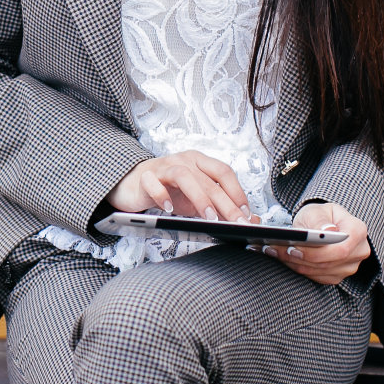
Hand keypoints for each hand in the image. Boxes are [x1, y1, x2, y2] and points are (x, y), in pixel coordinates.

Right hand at [108, 150, 251, 222]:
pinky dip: (162, 195)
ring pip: (184, 176)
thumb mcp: (196, 200)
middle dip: (225, 203)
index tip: (246, 213)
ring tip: (209, 217)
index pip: (223, 172)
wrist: (133, 184)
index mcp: (199, 162)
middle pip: (208, 179)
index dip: (237, 191)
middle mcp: (183, 160)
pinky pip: (153, 182)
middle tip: (236, 222)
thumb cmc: (168, 190)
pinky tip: (168, 209)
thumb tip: (251, 221)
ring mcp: (163, 167)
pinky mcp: (145, 177)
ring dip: (199, 196)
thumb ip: (219, 208)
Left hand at [262, 202, 370, 285]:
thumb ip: (320, 220)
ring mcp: (350, 266)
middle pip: (328, 262)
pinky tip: (284, 259)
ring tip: (273, 252)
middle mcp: (358, 251)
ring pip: (320, 271)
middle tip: (275, 250)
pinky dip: (299, 268)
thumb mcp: (317, 211)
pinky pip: (317, 277)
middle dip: (299, 258)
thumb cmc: (321, 215)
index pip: (339, 249)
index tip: (292, 248)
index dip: (316, 253)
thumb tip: (328, 232)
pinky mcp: (338, 275)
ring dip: (294, 264)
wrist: (321, 224)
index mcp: (358, 231)